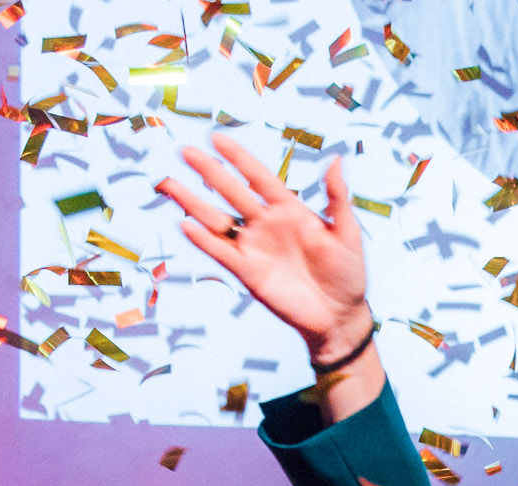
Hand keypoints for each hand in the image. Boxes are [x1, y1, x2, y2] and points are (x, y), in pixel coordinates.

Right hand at [157, 134, 371, 363]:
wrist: (340, 316)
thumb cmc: (348, 274)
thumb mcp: (348, 233)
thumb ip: (337, 198)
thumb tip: (337, 159)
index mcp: (290, 210)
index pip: (259, 177)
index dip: (238, 158)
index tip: (217, 138)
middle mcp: (267, 224)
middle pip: (231, 192)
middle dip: (209, 172)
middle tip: (185, 151)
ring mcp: (254, 247)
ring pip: (217, 220)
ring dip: (193, 203)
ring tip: (169, 183)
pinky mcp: (247, 272)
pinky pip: (221, 252)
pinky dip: (204, 239)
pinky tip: (186, 224)